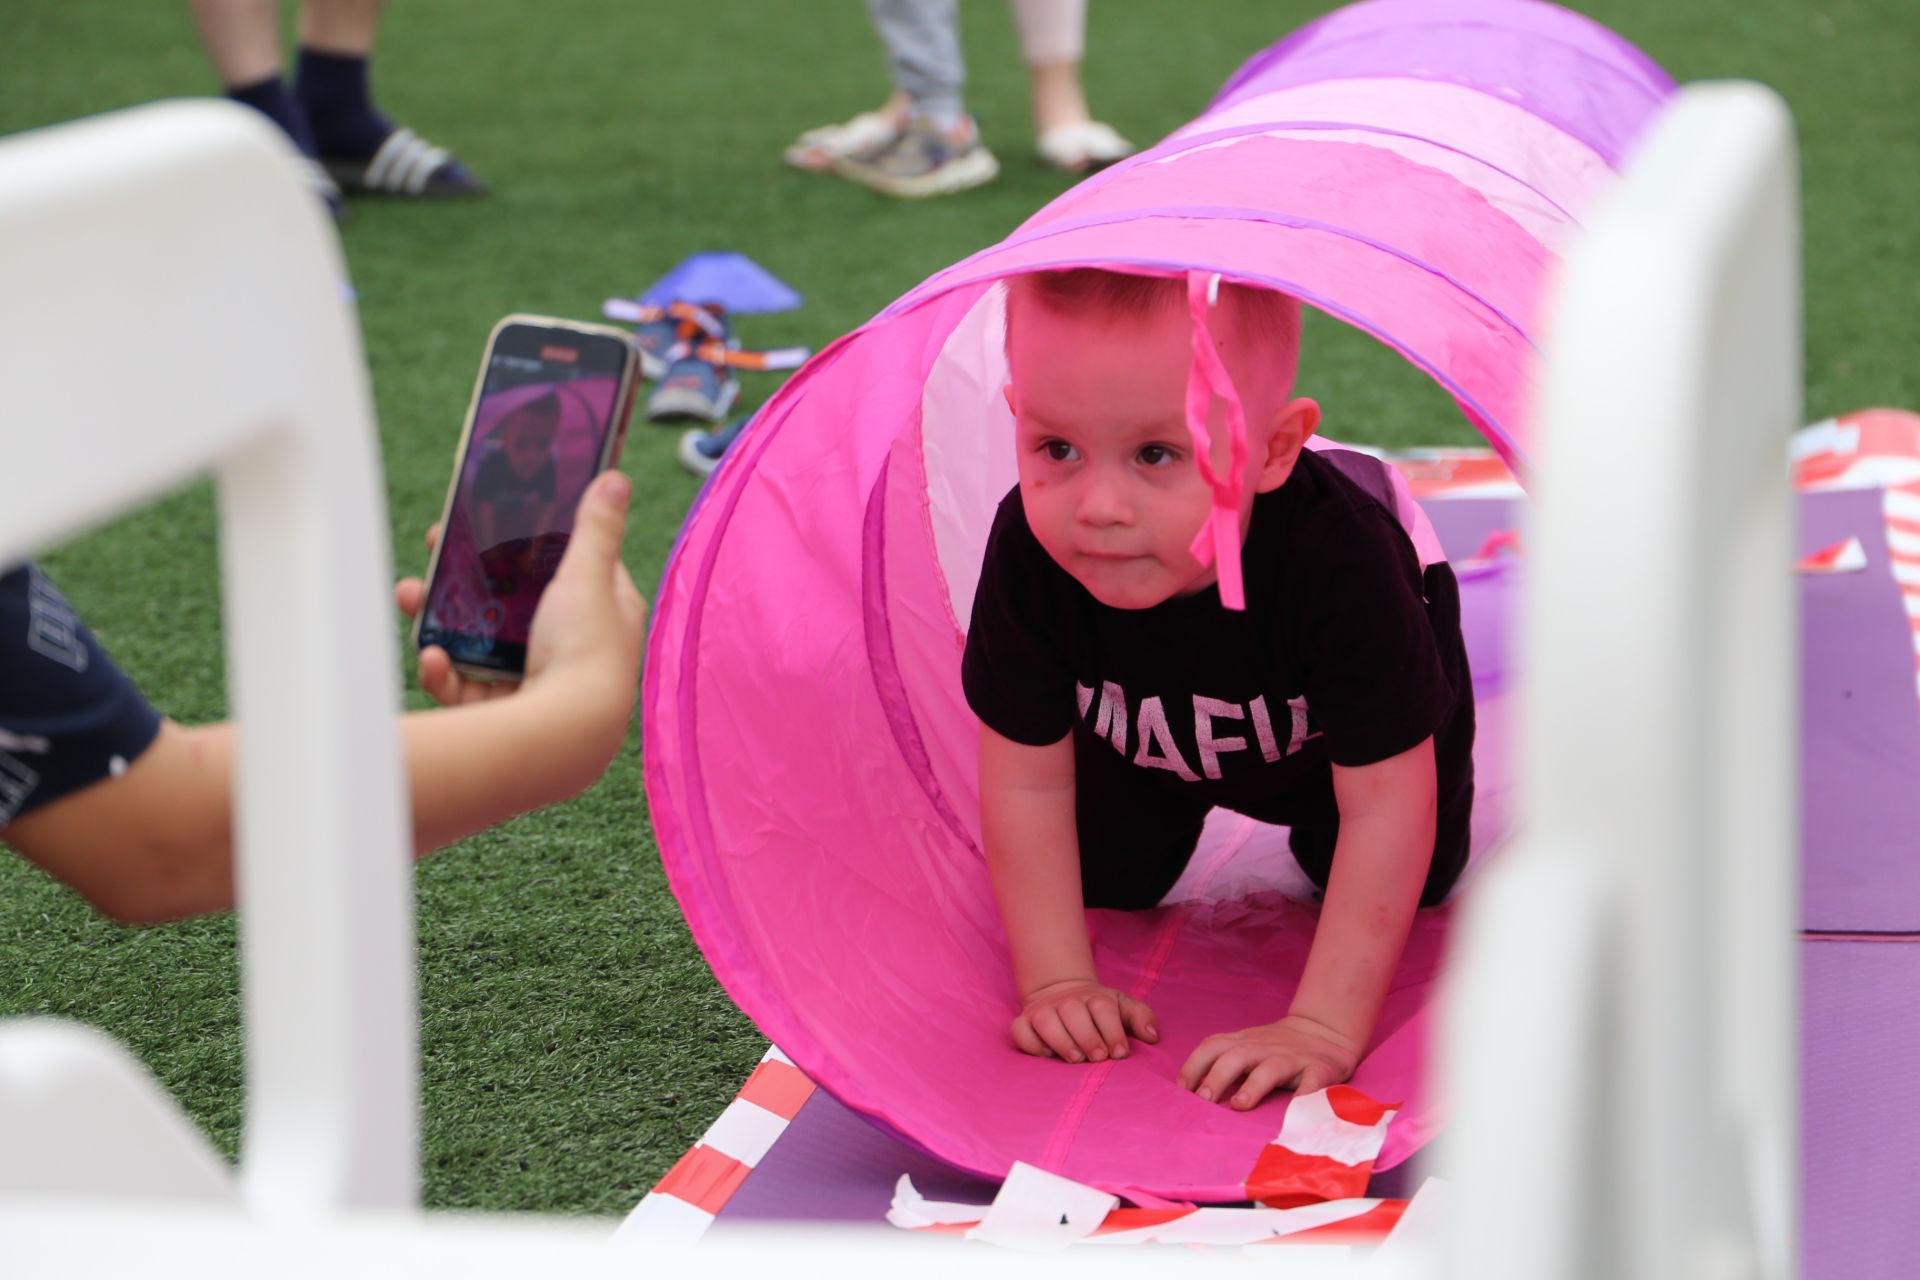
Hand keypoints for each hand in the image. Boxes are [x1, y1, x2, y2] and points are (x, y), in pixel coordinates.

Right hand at [396, 471, 647, 708]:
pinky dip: (444, 672)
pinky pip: (466, 687)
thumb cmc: (586, 650)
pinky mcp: (507, 712)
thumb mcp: (589, 575)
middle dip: (466, 579)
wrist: (567, 736)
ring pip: (480, 642)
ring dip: (440, 620)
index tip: (488, 522)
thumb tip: (615, 478)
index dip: (528, 542)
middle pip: (511, 602)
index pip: (566, 565)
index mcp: (602, 611)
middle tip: (433, 556)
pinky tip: (432, 659)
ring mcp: (538, 680)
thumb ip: (596, 527)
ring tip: (408, 598)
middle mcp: (572, 646)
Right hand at [1012, 979, 1158, 1063]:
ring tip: (1075, 1059)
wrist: (1063, 993)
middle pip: (1073, 1012)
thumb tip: (1152, 1036)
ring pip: (1045, 1019)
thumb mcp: (1123, 1008)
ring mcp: (1042, 1010)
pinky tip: (1046, 1054)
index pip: (1103, 1009)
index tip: (1120, 1053)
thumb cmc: (1099, 1010)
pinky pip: (1020, 1030)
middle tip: (1097, 1058)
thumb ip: (1141, 1018)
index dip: (1113, 1031)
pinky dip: (1030, 1042)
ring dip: (1060, 1039)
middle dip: (1087, 1036)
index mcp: (1094, 997)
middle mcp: (1066, 1001)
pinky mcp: (1023, 1021)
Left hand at [1178, 1014, 1361, 1109]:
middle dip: (1217, 1076)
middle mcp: (1264, 1048)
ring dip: (1253, 1086)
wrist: (1324, 1031)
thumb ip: (1221, 1062)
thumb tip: (1185, 1092)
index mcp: (1243, 1042)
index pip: (1212, 1047)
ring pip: (1271, 1068)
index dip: (1193, 1066)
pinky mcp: (1319, 1069)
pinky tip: (1297, 1111)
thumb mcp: (1245, 1046)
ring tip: (1239, 1105)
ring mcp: (1292, 1058)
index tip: (1180, 1090)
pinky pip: (1313, 1081)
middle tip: (1202, 1099)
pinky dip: (1306, 1094)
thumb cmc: (1274, 1047)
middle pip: (1237, 1056)